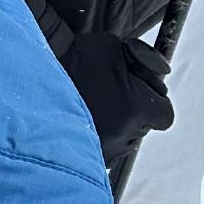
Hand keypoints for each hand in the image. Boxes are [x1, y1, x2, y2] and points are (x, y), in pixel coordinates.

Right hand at [60, 30, 174, 168]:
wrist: (37, 73)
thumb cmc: (78, 57)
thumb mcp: (116, 46)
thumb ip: (145, 61)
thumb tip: (160, 73)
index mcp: (135, 108)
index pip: (166, 114)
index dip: (156, 100)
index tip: (141, 91)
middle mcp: (124, 134)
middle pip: (146, 126)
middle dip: (137, 110)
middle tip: (114, 92)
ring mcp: (105, 149)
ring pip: (127, 139)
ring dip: (120, 124)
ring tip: (97, 105)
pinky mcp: (88, 157)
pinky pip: (107, 148)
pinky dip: (102, 135)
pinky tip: (88, 117)